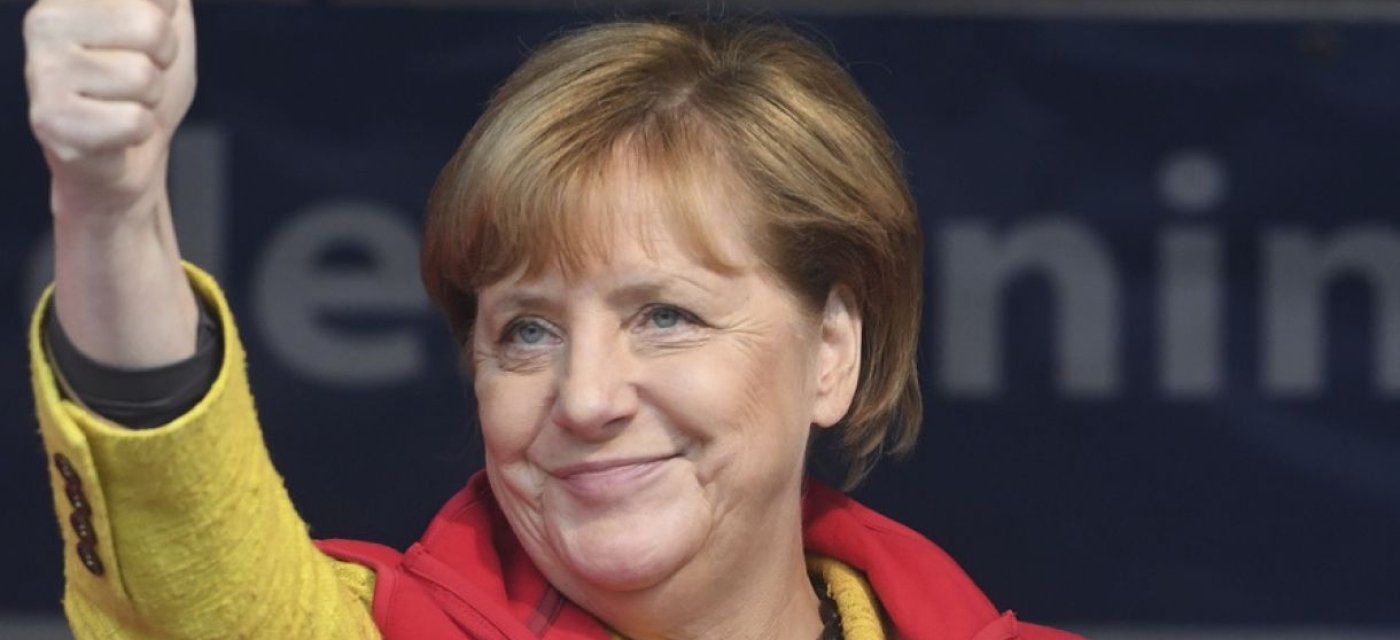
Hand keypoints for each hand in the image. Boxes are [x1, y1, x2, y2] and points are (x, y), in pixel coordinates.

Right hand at [25, 0, 195, 221]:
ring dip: (150, 99)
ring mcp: (42, 72)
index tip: (146, 43)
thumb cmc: (147, 82)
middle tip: (143, 75)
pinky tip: (115, 132)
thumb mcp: (166, 17)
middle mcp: (46, 22)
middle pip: (151, 27)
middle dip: (164, 60)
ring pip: (143, 77)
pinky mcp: (52, 122)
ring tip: (128, 102)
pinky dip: (139, 132)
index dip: (161, 13)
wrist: (131, 155)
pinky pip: (133, 121)